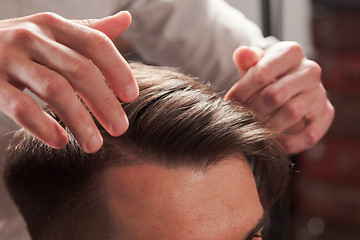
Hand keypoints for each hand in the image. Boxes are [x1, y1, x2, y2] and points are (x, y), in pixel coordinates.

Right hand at [0, 11, 137, 152]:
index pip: (96, 44)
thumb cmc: (23, 45)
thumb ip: (89, 31)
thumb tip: (126, 18)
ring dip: (79, 120)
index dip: (118, 70)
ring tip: (94, 145)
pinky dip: (42, 126)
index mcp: (54, 25)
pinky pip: (20, 106)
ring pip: (54, 89)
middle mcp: (33, 37)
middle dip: (104, 102)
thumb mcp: (55, 32)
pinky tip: (60, 142)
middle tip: (120, 129)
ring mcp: (9, 58)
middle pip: (79, 69)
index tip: (131, 97)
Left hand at [225, 41, 333, 153]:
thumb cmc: (265, 76)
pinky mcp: (326, 114)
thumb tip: (242, 54)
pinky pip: (309, 134)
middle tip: (240, 119)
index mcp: (291, 52)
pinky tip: (272, 142)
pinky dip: (288, 143)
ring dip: (268, 126)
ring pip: (291, 113)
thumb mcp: (253, 65)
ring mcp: (320, 92)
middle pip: (275, 95)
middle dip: (252, 110)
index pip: (261, 73)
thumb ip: (246, 60)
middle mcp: (310, 70)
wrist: (287, 88)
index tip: (229, 103)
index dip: (241, 92)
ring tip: (254, 129)